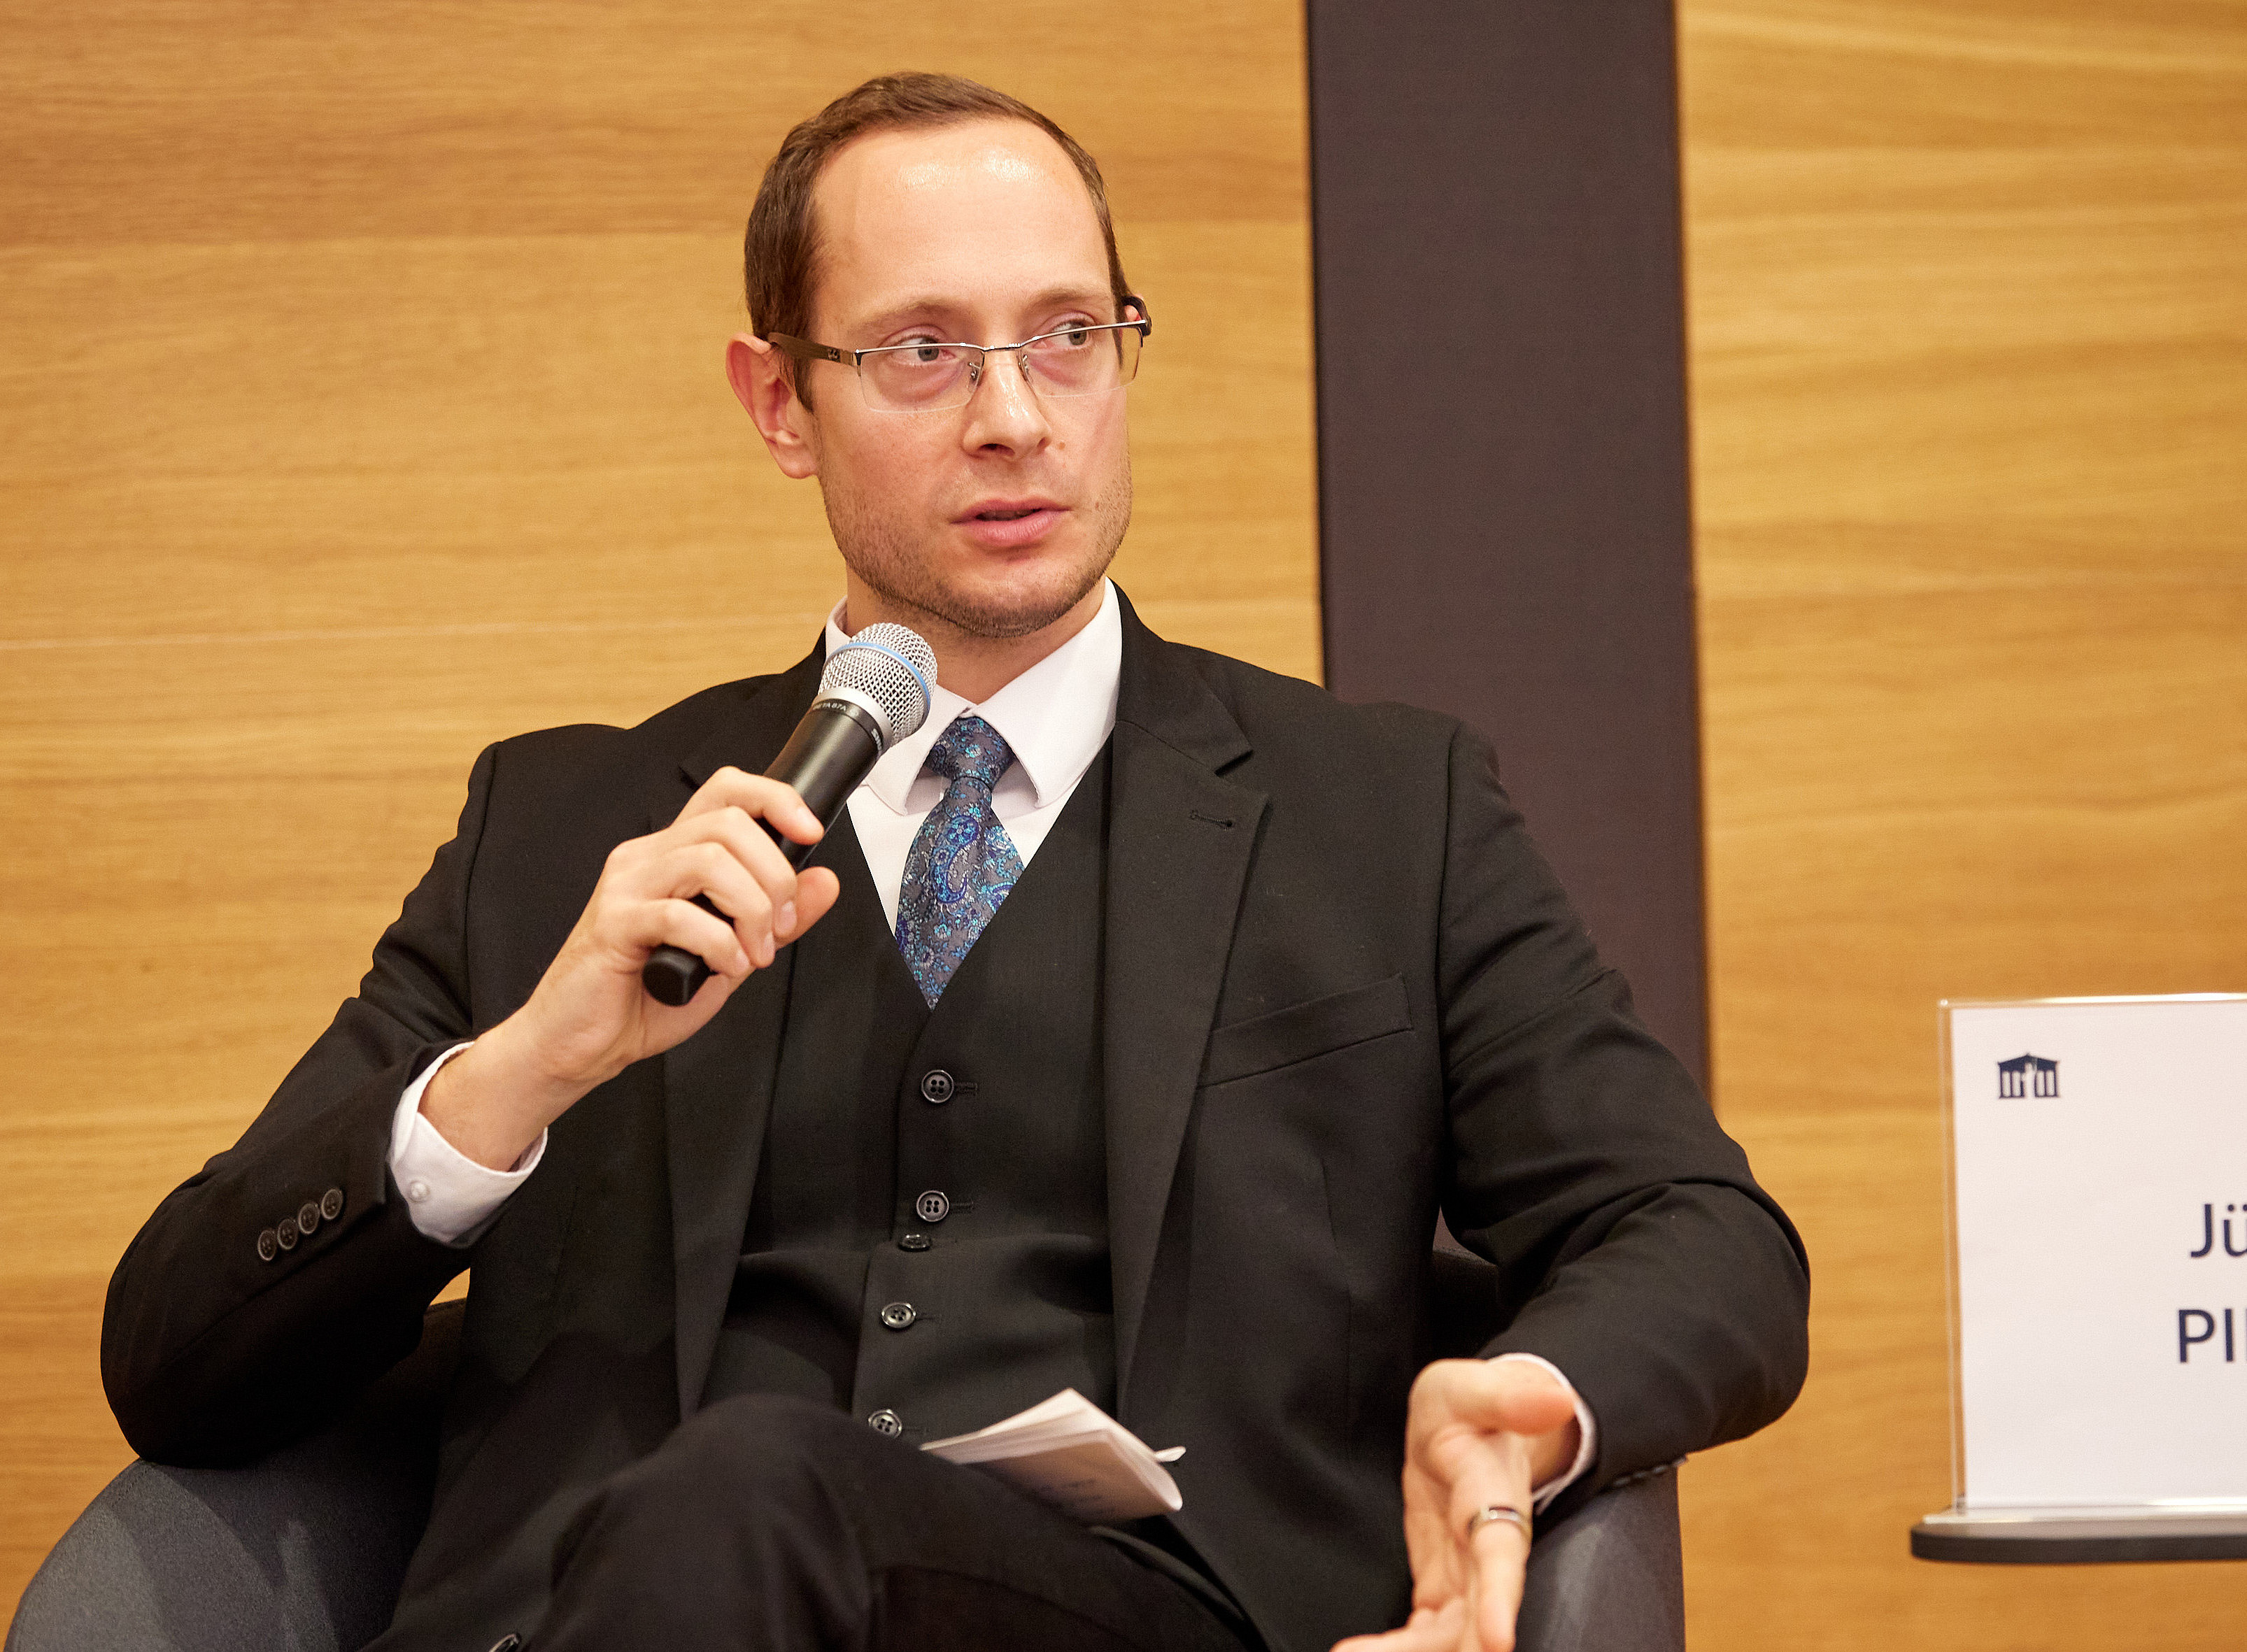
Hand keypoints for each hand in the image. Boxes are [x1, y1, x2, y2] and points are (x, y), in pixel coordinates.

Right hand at [421, 767, 842, 1167]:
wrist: (581, 1043)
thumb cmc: (645, 997)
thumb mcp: (732, 953)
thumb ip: (777, 917)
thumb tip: (824, 881)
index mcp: (674, 854)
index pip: (726, 791)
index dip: (775, 799)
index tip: (810, 833)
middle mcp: (647, 857)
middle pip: (729, 823)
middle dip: (774, 875)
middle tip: (778, 928)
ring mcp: (626, 885)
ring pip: (709, 859)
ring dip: (751, 910)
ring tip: (753, 954)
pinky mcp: (612, 922)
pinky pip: (680, 914)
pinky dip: (719, 944)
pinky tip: (723, 967)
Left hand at [1332, 1359, 1580, 1651]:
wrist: (1473, 1430)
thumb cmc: (1473, 1409)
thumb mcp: (1475, 1388)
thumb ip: (1509, 1395)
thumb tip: (1557, 1398)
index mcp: (1495, 1498)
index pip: (1501, 1553)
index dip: (1500, 1599)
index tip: (1497, 1642)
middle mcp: (1486, 1547)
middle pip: (1474, 1612)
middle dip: (1451, 1648)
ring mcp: (1465, 1571)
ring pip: (1449, 1630)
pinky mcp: (1443, 1582)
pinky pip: (1426, 1627)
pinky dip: (1403, 1647)